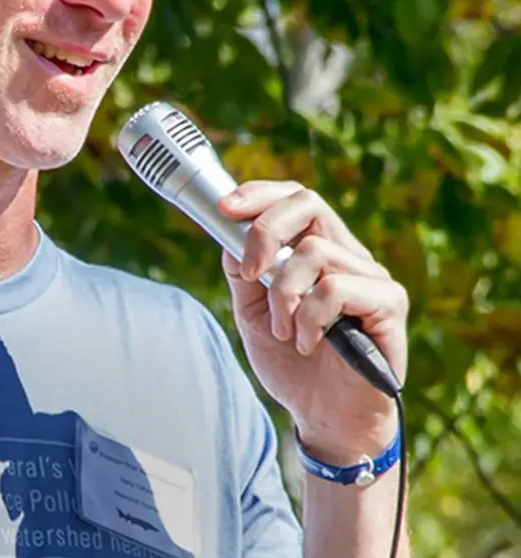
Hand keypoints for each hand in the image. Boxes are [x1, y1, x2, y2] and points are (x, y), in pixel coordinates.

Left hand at [217, 181, 408, 463]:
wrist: (324, 418)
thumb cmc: (291, 363)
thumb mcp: (252, 312)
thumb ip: (243, 272)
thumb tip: (227, 234)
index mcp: (315, 250)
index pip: (294, 198)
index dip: (259, 194)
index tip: (224, 208)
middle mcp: (346, 254)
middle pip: (309, 202)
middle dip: (265, 231)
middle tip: (248, 273)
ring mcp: (370, 277)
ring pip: (315, 252)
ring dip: (283, 295)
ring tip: (283, 331)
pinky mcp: (388, 303)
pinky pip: (335, 288)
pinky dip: (308, 317)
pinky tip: (306, 343)